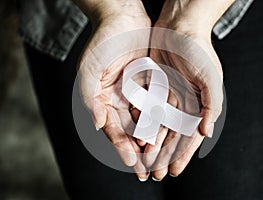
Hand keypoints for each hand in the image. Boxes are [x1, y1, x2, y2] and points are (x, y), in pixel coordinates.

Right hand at [76, 0, 150, 179]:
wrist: (123, 18)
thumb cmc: (103, 42)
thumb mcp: (90, 69)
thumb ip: (90, 98)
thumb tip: (98, 125)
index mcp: (104, 99)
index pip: (113, 129)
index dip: (121, 147)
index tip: (131, 163)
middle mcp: (120, 99)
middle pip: (130, 130)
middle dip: (138, 151)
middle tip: (147, 171)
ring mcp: (136, 93)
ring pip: (146, 121)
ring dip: (153, 140)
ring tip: (161, 159)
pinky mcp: (151, 84)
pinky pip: (158, 105)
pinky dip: (163, 120)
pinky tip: (171, 133)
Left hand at [141, 0, 232, 179]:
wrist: (180, 26)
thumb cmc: (199, 50)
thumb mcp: (211, 77)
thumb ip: (211, 105)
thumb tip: (207, 132)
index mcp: (199, 105)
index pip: (190, 136)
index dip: (182, 155)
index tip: (173, 171)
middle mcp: (183, 104)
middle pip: (172, 135)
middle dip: (164, 155)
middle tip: (155, 173)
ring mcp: (169, 96)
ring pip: (158, 126)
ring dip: (152, 143)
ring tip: (144, 160)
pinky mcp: (155, 87)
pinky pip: (148, 109)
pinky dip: (142, 123)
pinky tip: (136, 136)